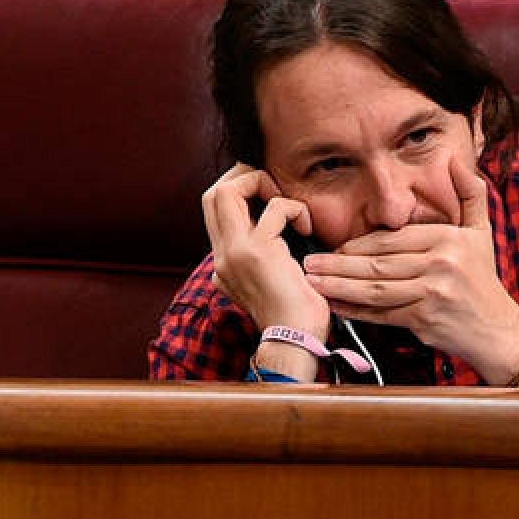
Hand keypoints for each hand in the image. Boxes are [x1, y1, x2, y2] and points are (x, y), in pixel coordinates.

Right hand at [202, 164, 332, 379]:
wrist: (295, 341)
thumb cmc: (292, 315)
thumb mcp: (267, 283)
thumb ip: (260, 257)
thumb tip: (277, 230)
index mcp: (223, 263)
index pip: (212, 210)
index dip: (237, 190)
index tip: (266, 196)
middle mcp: (222, 255)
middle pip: (212, 193)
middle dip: (243, 178)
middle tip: (272, 189)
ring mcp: (235, 252)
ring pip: (226, 191)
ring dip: (262, 185)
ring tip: (287, 206)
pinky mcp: (258, 252)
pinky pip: (275, 208)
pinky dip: (294, 209)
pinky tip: (306, 227)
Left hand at [300, 157, 518, 383]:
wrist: (496, 329)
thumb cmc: (483, 279)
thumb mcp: (481, 231)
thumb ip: (470, 193)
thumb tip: (453, 158)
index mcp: (448, 239)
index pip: (393, 239)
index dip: (360, 244)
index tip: (335, 248)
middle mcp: (440, 264)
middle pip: (379, 264)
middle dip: (339, 264)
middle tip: (309, 263)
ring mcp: (431, 294)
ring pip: (375, 289)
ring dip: (339, 286)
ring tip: (312, 282)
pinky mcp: (424, 320)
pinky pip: (381, 314)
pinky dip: (356, 312)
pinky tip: (335, 306)